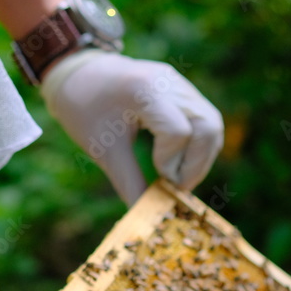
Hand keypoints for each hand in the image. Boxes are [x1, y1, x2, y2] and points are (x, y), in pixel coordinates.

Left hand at [41, 50, 223, 204]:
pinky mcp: (183, 90)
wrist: (77, 73)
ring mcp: (179, 84)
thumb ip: (128, 182)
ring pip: (212, 123)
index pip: (178, 131)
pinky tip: (177, 160)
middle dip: (196, 163)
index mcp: (145, 91)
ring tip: (177, 175)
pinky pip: (206, 119)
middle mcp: (169, 82)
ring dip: (201, 157)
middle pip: (208, 125)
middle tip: (175, 186)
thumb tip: (146, 216)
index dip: (171, 161)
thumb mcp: (103, 149)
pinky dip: (199, 145)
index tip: (158, 177)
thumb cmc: (83, 109)